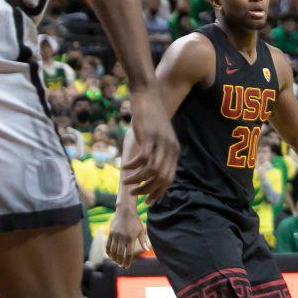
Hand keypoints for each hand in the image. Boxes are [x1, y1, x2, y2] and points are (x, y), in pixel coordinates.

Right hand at [106, 209, 148, 268]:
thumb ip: (143, 241)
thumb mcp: (141, 230)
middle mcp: (123, 238)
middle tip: (121, 266)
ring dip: (114, 258)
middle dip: (120, 261)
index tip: (127, 267)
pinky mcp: (110, 234)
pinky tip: (110, 255)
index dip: (127, 261)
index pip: (129, 253)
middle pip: (120, 254)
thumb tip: (147, 250)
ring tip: (116, 262)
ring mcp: (115, 236)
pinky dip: (108, 252)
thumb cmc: (135, 221)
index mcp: (131, 238)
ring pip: (113, 251)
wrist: (125, 211)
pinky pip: (108, 245)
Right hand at [120, 86, 177, 201]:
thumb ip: (156, 152)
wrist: (149, 96)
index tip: (148, 201)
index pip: (170, 178)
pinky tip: (124, 166)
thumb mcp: (157, 137)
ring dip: (137, 180)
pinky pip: (142, 159)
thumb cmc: (151, 117)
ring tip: (126, 181)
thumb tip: (149, 169)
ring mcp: (161, 143)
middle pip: (162, 178)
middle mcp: (170, 148)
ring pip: (152, 171)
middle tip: (134, 193)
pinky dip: (132, 166)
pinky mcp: (150, 137)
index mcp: (174, 150)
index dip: (159, 192)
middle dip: (148, 190)